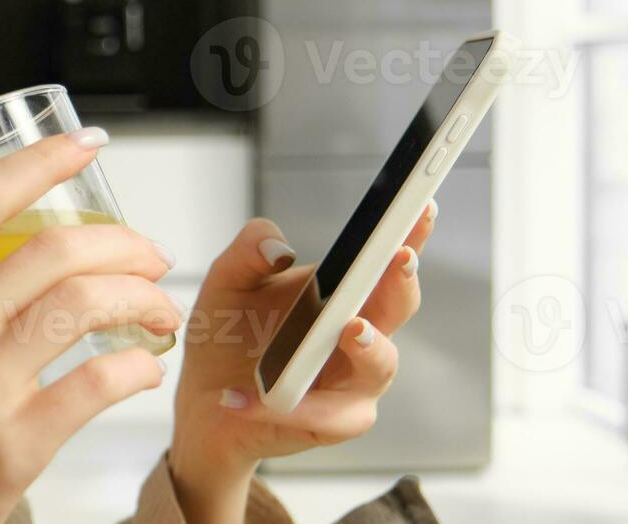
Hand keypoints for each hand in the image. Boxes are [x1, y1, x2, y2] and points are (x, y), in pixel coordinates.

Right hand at [0, 129, 181, 523]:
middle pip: (55, 249)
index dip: (41, 160)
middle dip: (123, 242)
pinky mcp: (12, 444)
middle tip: (151, 255)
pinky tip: (143, 370)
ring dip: (143, 298)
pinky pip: (99, 383)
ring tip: (159, 311)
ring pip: (86, 304)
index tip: (84, 143)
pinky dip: (138, 368)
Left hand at [164, 204, 435, 516]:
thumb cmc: (229, 338)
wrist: (206, 400)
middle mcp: (360, 333)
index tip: (421, 206)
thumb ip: (247, 252)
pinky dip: (288, 405)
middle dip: (401, 281)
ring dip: (369, 346)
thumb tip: (280, 250)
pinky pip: (327, 414)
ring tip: (349, 328)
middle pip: (398, 306)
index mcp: (342, 293)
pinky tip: (246, 397)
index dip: (410, 233)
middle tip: (397, 259)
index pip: (385, 261)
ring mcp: (353, 380)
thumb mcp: (226, 283)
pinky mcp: (333, 421)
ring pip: (380, 364)